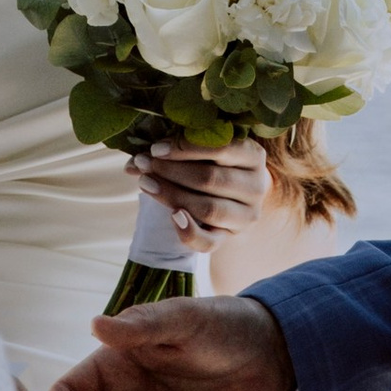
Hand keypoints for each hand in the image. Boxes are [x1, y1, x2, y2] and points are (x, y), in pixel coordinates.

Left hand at [133, 136, 268, 249]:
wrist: (233, 191)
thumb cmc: (213, 161)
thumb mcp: (203, 149)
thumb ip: (175, 148)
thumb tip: (134, 162)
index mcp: (253, 155)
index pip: (221, 149)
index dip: (185, 148)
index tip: (156, 148)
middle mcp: (256, 186)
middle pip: (210, 179)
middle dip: (171, 171)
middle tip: (144, 164)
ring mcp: (246, 215)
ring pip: (208, 209)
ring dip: (172, 195)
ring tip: (146, 183)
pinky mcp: (231, 237)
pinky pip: (209, 242)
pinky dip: (188, 232)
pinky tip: (172, 216)